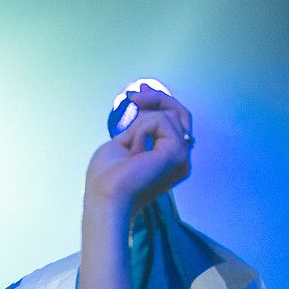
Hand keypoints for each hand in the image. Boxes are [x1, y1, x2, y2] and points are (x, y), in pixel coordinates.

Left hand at [85, 85, 192, 213]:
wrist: (105, 196)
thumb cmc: (106, 178)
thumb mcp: (122, 144)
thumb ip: (140, 129)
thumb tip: (148, 109)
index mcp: (169, 158)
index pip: (175, 122)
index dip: (161, 102)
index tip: (140, 92)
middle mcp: (182, 158)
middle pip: (179, 114)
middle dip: (157, 99)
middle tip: (134, 96)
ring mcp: (183, 156)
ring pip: (167, 115)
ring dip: (139, 125)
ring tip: (128, 147)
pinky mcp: (178, 152)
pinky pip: (161, 121)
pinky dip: (141, 131)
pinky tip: (134, 152)